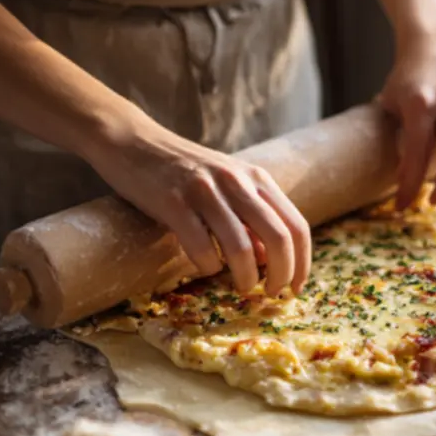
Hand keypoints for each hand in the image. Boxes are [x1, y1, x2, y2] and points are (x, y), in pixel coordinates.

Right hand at [85, 114, 310, 294]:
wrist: (133, 141)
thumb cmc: (183, 172)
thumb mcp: (227, 189)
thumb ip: (250, 220)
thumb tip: (269, 261)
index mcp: (256, 178)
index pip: (296, 225)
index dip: (302, 263)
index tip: (295, 288)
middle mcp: (236, 181)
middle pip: (278, 238)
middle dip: (281, 275)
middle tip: (271, 294)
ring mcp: (205, 190)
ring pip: (242, 247)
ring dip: (246, 278)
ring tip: (241, 288)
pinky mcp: (173, 201)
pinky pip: (201, 247)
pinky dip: (208, 267)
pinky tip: (206, 267)